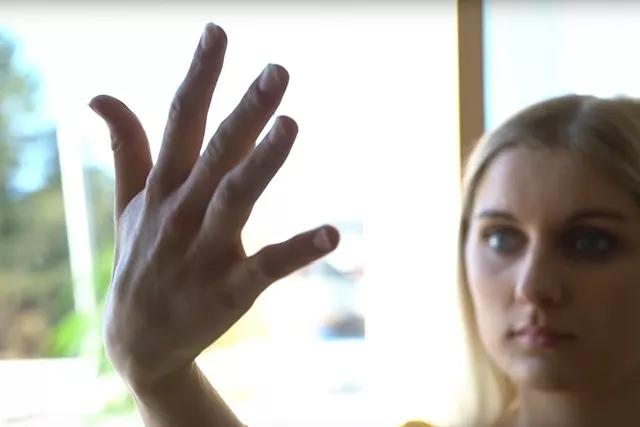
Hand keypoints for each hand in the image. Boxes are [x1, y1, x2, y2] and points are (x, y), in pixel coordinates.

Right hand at [90, 23, 339, 389]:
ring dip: (262, 164)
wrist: (137, 341)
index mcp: (163, 187)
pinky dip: (297, 250)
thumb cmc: (140, 259)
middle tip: (278, 71)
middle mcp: (182, 212)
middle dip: (245, 111)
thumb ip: (125, 147)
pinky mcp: (229, 290)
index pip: (181, 121)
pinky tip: (332, 235)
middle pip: (216, 153)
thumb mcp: (128, 203)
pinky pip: (266, 267)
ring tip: (290, 125)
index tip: (219, 31)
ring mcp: (205, 252)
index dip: (200, 75)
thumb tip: (100, 94)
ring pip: (235, 200)